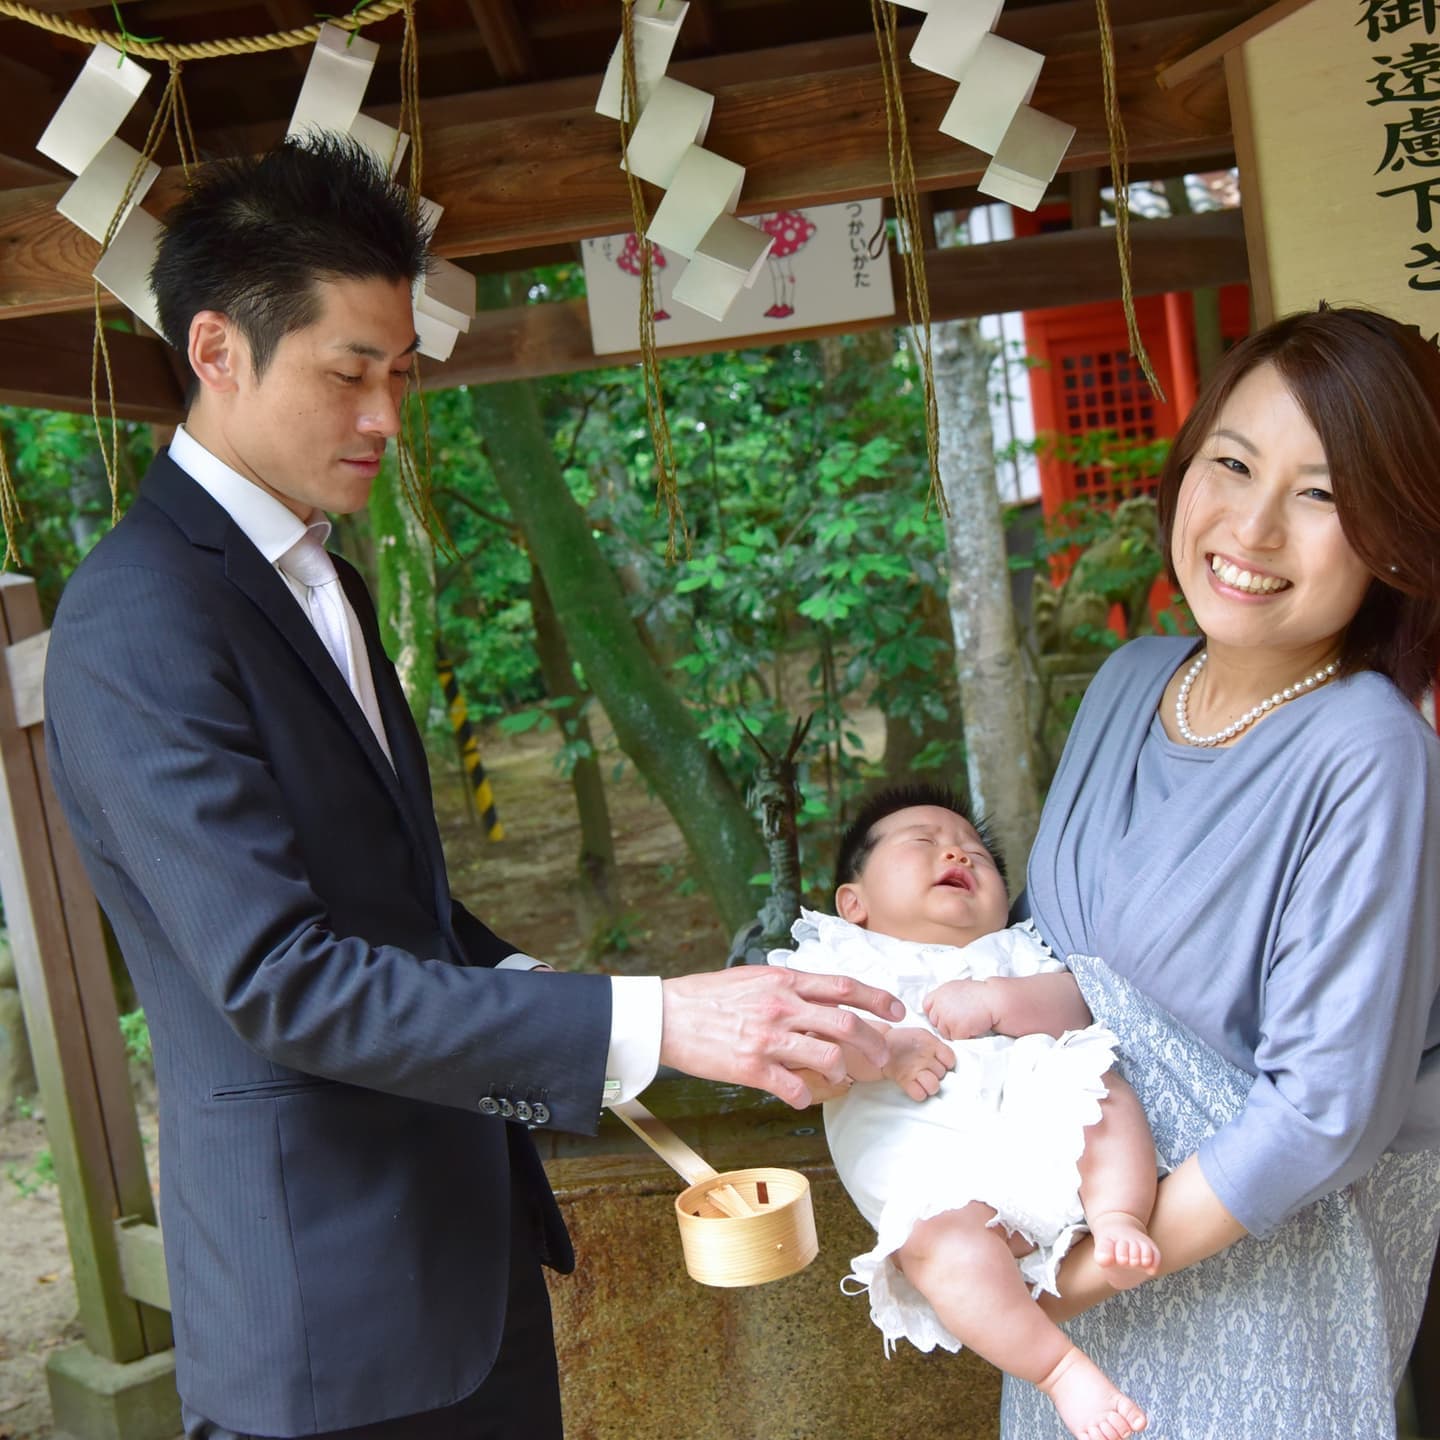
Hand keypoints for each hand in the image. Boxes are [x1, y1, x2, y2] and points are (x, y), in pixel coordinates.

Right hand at [660, 967, 904, 1107]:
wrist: (668, 1016)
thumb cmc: (708, 997)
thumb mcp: (753, 978)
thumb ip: (787, 987)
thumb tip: (816, 995)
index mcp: (784, 981)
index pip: (844, 986)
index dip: (878, 998)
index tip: (898, 1010)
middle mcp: (782, 1007)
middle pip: (846, 1024)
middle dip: (874, 1043)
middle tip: (883, 1057)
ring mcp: (769, 1038)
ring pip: (828, 1057)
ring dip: (843, 1072)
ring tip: (841, 1078)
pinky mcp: (753, 1067)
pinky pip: (794, 1088)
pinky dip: (805, 1096)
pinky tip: (801, 1096)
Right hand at [881, 1026, 955, 1100]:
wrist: (882, 1044)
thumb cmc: (904, 1041)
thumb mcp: (923, 1035)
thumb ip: (937, 1047)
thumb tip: (949, 1059)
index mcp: (931, 1044)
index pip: (950, 1059)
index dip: (947, 1063)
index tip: (942, 1064)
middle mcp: (924, 1057)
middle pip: (942, 1074)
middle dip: (937, 1074)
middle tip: (929, 1071)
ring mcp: (914, 1069)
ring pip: (934, 1086)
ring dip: (931, 1086)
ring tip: (925, 1082)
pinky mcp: (904, 1080)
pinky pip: (919, 1094)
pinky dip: (919, 1093)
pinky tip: (916, 1087)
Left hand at [923, 978, 995, 1039]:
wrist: (993, 1000)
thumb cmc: (979, 995)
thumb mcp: (956, 988)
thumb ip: (944, 998)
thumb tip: (937, 1008)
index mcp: (939, 993)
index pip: (926, 1006)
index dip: (935, 1012)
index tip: (944, 1014)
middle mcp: (939, 1005)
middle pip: (935, 1022)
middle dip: (945, 1024)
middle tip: (961, 1018)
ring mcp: (946, 1018)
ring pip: (944, 1033)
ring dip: (954, 1031)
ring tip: (968, 1021)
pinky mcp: (955, 1029)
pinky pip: (955, 1039)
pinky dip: (964, 1036)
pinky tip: (972, 1026)